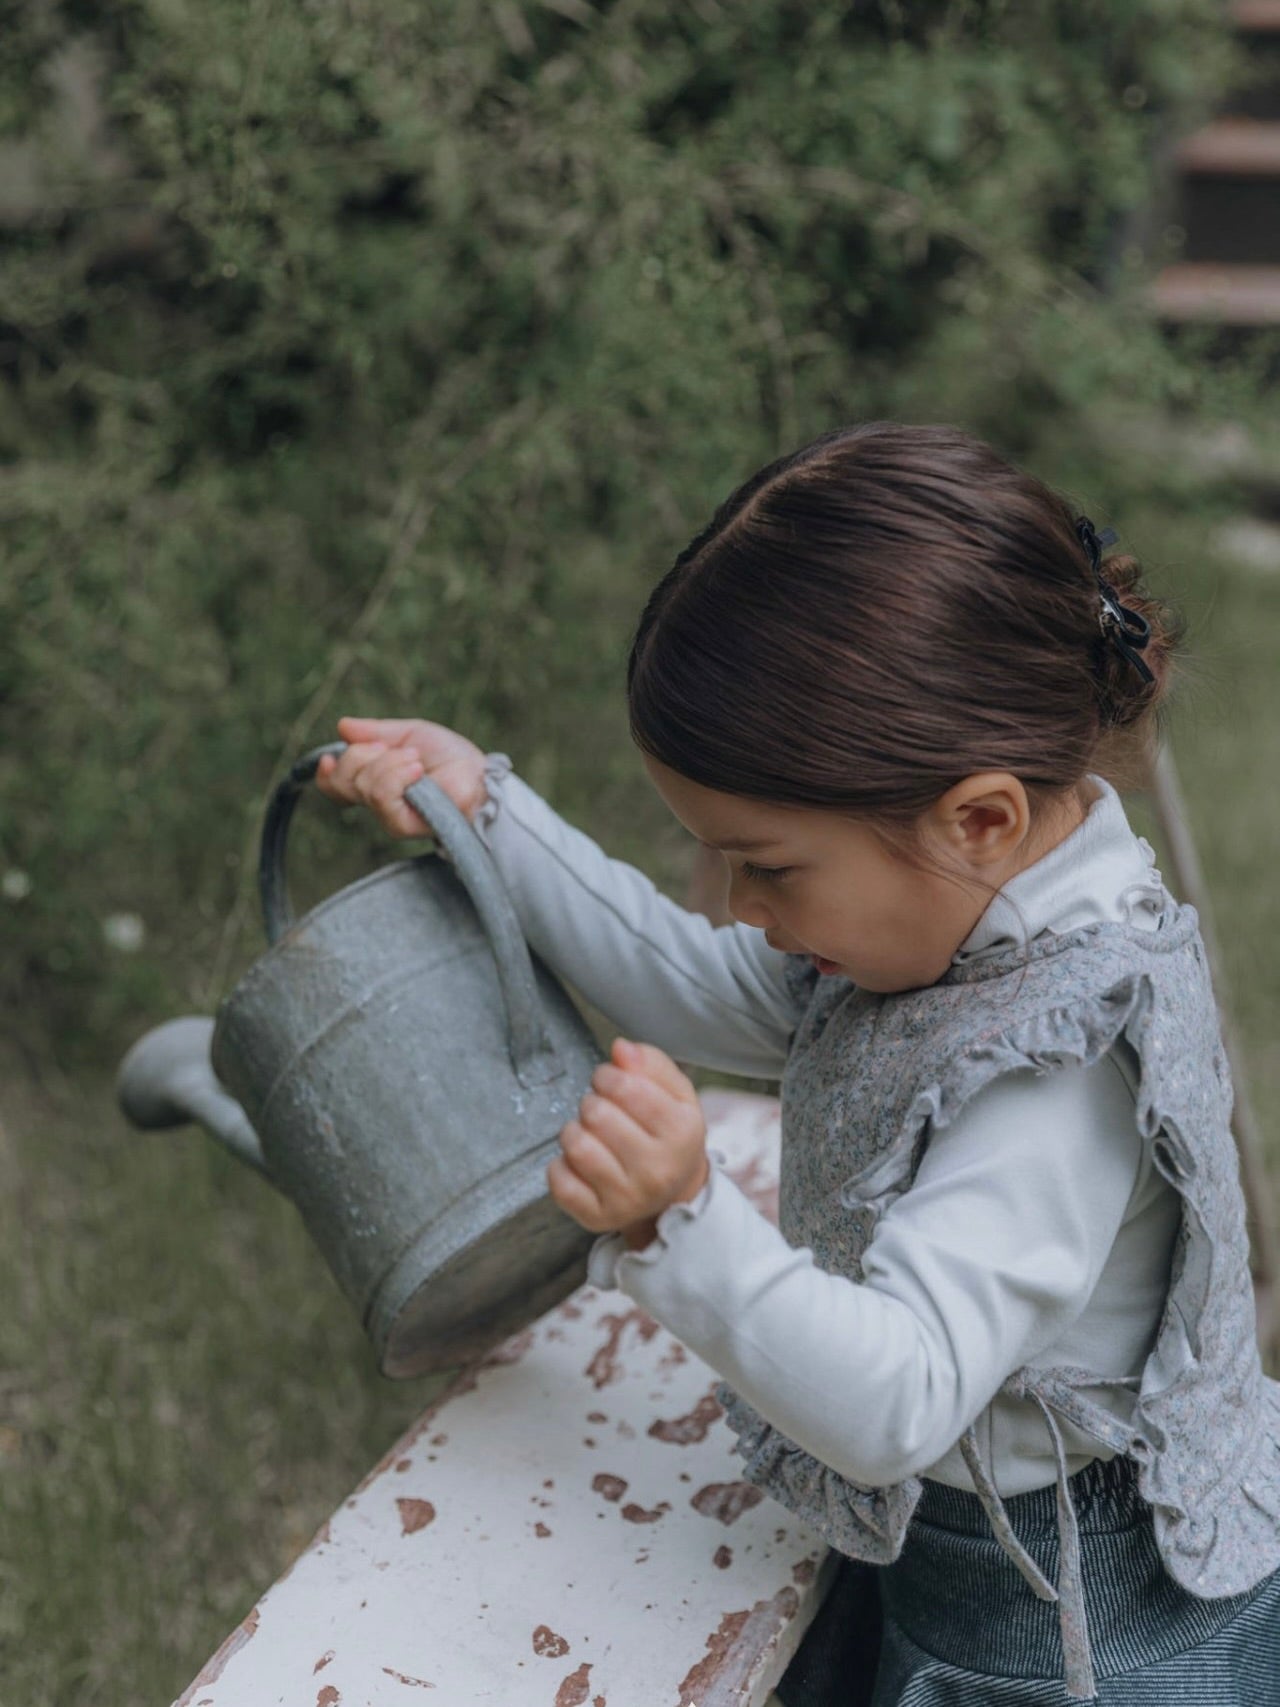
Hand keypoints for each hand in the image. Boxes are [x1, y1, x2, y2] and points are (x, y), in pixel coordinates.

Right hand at [313, 715, 488, 838]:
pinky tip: (417, 770)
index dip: (328, 773)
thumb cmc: (451, 758)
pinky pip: (382, 796)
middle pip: (343, 782)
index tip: (330, 756)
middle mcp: (378, 803)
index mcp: (375, 781)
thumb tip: (343, 726)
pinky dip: (397, 774)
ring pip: (363, 785)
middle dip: (361, 756)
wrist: (480, 775)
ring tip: (415, 760)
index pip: (335, 786)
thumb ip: (376, 732)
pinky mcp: (403, 826)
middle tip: (394, 749)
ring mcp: (389, 817)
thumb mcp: (410, 734)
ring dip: (389, 762)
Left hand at [548, 1038, 708, 1248]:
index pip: (627, 1087)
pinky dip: (560, 1164)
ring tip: (590, 1134)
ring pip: (576, 1145)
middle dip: (592, 1102)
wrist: (673, 1196)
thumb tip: (620, 1048)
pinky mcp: (597, 1217)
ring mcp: (627, 1199)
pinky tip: (579, 1162)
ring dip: (574, 1130)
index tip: (609, 1081)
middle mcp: (658, 1170)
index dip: (608, 1075)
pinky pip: (558, 1179)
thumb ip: (651, 1063)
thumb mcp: (676, 1094)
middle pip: (597, 1114)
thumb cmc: (669, 1135)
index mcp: (682, 1133)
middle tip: (601, 1111)